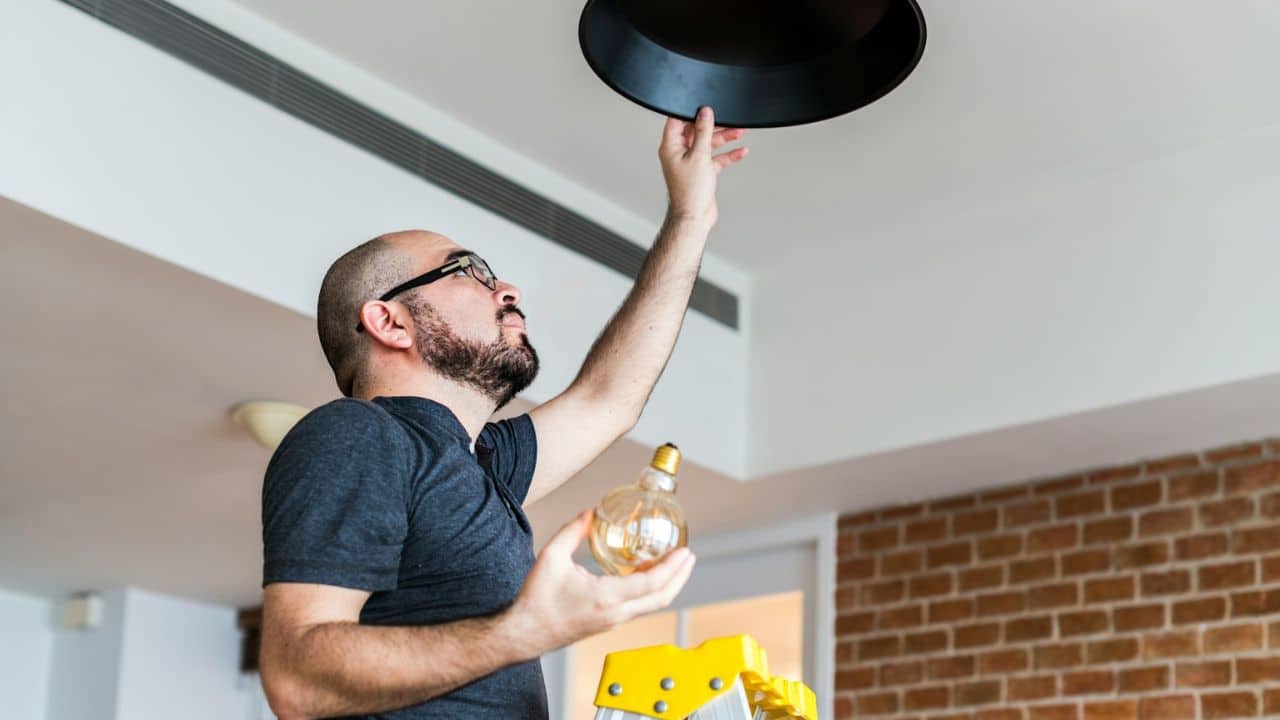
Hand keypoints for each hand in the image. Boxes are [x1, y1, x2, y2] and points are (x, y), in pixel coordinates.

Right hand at [504, 510, 696, 656]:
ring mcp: (613, 621)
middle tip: (689, 557)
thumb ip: (573, 531)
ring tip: (674, 564)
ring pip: (652, 605)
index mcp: (605, 598)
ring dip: (667, 585)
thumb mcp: (551, 557)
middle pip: (661, 598)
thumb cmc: (536, 601)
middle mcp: (615, 613)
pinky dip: (651, 591)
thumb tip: (591, 513)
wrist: (524, 633)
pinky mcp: (608, 623)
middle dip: (680, 577)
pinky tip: (647, 574)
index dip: (672, 568)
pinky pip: (639, 607)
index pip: (650, 584)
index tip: (684, 552)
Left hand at [658, 106, 748, 228]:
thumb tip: (704, 113)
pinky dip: (727, 154)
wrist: (695, 217)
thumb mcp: (699, 156)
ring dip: (723, 138)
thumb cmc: (690, 192)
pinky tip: (740, 151)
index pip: (677, 121)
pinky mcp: (702, 171)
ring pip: (708, 143)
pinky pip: (715, 158)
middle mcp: (679, 153)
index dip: (690, 112)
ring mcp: (690, 162)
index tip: (704, 107)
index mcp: (671, 146)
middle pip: (696, 131)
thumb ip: (703, 132)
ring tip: (739, 131)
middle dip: (714, 125)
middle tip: (728, 119)